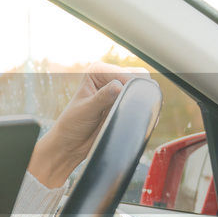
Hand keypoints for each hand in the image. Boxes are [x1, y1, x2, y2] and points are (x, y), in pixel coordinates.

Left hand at [28, 61, 149, 187]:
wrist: (72, 144)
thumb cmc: (72, 124)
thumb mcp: (86, 110)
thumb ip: (102, 98)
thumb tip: (119, 87)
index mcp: (97, 71)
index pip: (123, 72)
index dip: (129, 85)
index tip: (125, 100)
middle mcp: (110, 77)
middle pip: (138, 76)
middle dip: (138, 91)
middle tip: (129, 108)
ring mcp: (120, 90)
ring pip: (144, 88)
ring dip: (143, 100)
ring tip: (130, 114)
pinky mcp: (126, 103)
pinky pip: (144, 101)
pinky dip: (145, 108)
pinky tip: (139, 117)